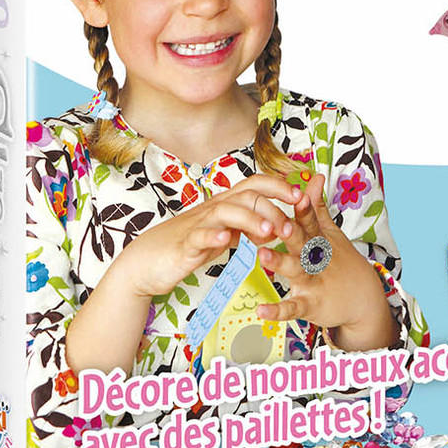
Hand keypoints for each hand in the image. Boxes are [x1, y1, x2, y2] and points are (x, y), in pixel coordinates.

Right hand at [109, 180, 301, 303]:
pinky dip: (213, 237)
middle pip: (246, 196)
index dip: (279, 186)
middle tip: (291, 227)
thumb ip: (244, 230)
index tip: (301, 196)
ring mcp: (198, 226)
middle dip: (273, 209)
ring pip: (226, 212)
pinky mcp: (184, 246)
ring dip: (250, 220)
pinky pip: (200, 237)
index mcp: (224, 206)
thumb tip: (272, 227)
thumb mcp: (221, 236)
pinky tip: (226, 241)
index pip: (254, 185)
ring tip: (268, 233)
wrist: (146, 262)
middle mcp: (213, 210)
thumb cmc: (184, 247)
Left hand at [264, 189, 392, 345]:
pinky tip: (261, 311)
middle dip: (291, 232)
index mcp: (318, 239)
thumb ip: (318, 207)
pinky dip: (277, 311)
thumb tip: (314, 177)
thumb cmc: (341, 262)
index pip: (311, 221)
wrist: (363, 299)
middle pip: (302, 242)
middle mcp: (315, 258)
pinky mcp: (309, 304)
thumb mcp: (331, 233)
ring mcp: (313, 281)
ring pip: (295, 270)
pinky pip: (292, 308)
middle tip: (279, 222)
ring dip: (279, 263)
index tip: (297, 194)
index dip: (304, 209)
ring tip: (262, 256)